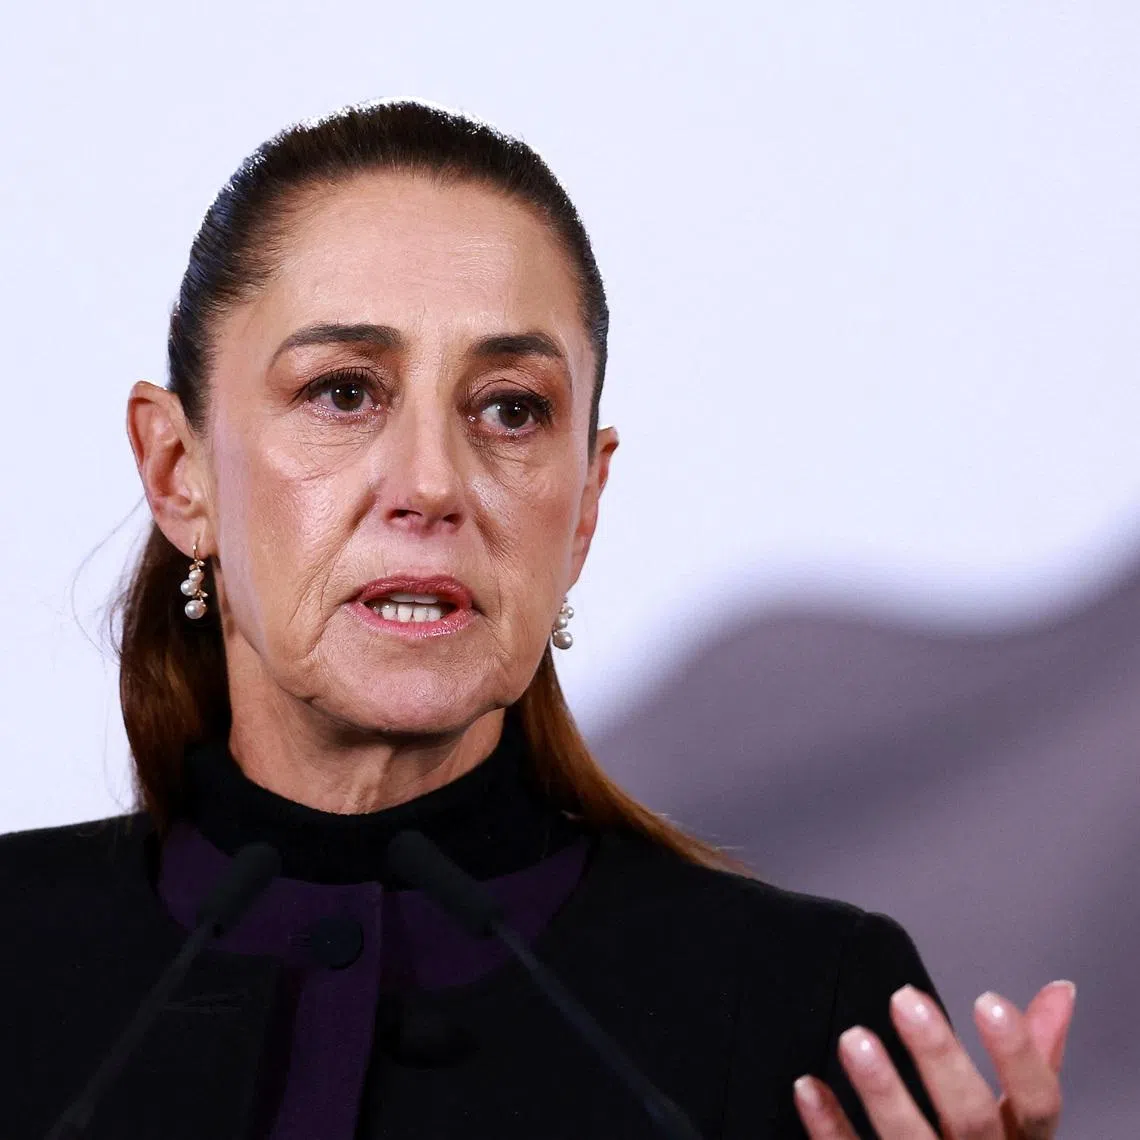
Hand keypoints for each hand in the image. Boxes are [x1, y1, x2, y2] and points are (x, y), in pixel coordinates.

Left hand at [792, 979, 1074, 1137]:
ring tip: (853, 1038)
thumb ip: (1036, 1056)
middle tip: (905, 1000)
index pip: (1038, 1105)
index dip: (1020, 1056)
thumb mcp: (1017, 1117)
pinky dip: (830, 1127)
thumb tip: (1059, 990)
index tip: (989, 1000)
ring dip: (882, 1091)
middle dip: (940, 1060)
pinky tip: (808, 1087)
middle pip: (973, 1121)